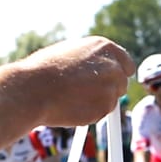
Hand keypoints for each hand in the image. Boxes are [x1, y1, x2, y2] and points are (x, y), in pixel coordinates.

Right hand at [13, 38, 135, 125]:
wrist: (34, 88)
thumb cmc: (44, 70)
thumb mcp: (71, 53)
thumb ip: (90, 60)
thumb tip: (96, 71)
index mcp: (104, 47)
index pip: (126, 64)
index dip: (118, 75)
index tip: (110, 83)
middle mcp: (113, 65)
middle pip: (121, 84)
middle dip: (109, 91)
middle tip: (87, 95)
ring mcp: (111, 87)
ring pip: (111, 101)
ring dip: (97, 103)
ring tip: (71, 98)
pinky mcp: (106, 107)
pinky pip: (101, 114)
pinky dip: (89, 114)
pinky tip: (71, 107)